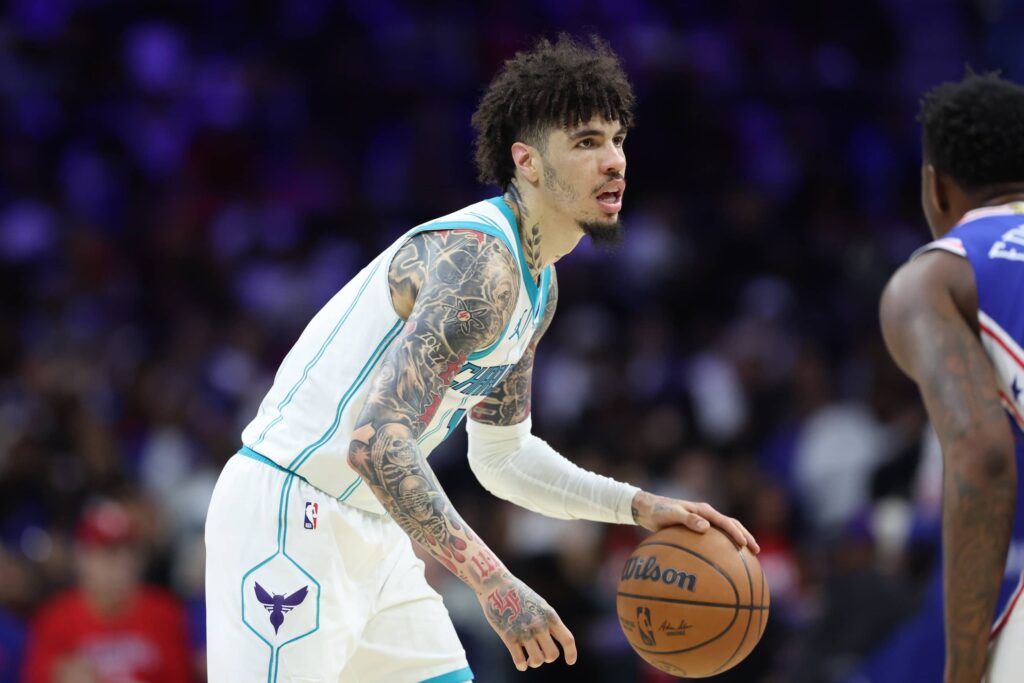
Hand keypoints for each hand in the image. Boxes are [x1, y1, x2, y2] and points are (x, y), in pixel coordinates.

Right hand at [477, 574, 576, 670]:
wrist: (496, 584)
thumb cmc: (517, 594)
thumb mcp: (539, 604)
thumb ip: (547, 621)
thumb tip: (550, 643)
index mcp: (550, 615)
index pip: (567, 640)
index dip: (571, 653)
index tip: (570, 662)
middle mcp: (540, 624)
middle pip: (552, 655)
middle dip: (546, 658)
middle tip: (539, 653)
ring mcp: (524, 631)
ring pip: (537, 660)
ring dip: (533, 662)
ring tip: (528, 658)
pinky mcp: (509, 636)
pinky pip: (519, 661)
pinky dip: (521, 665)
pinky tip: (520, 662)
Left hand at [631, 491, 759, 553]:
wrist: (648, 509)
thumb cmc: (658, 511)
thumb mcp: (671, 514)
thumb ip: (687, 519)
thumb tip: (706, 527)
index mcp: (704, 510)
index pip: (725, 521)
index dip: (737, 532)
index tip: (744, 544)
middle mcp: (706, 515)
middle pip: (731, 525)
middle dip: (745, 537)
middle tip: (756, 551)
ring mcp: (703, 522)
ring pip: (725, 532)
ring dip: (738, 541)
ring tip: (748, 557)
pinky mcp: (698, 529)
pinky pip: (714, 539)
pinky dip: (722, 548)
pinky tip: (723, 562)